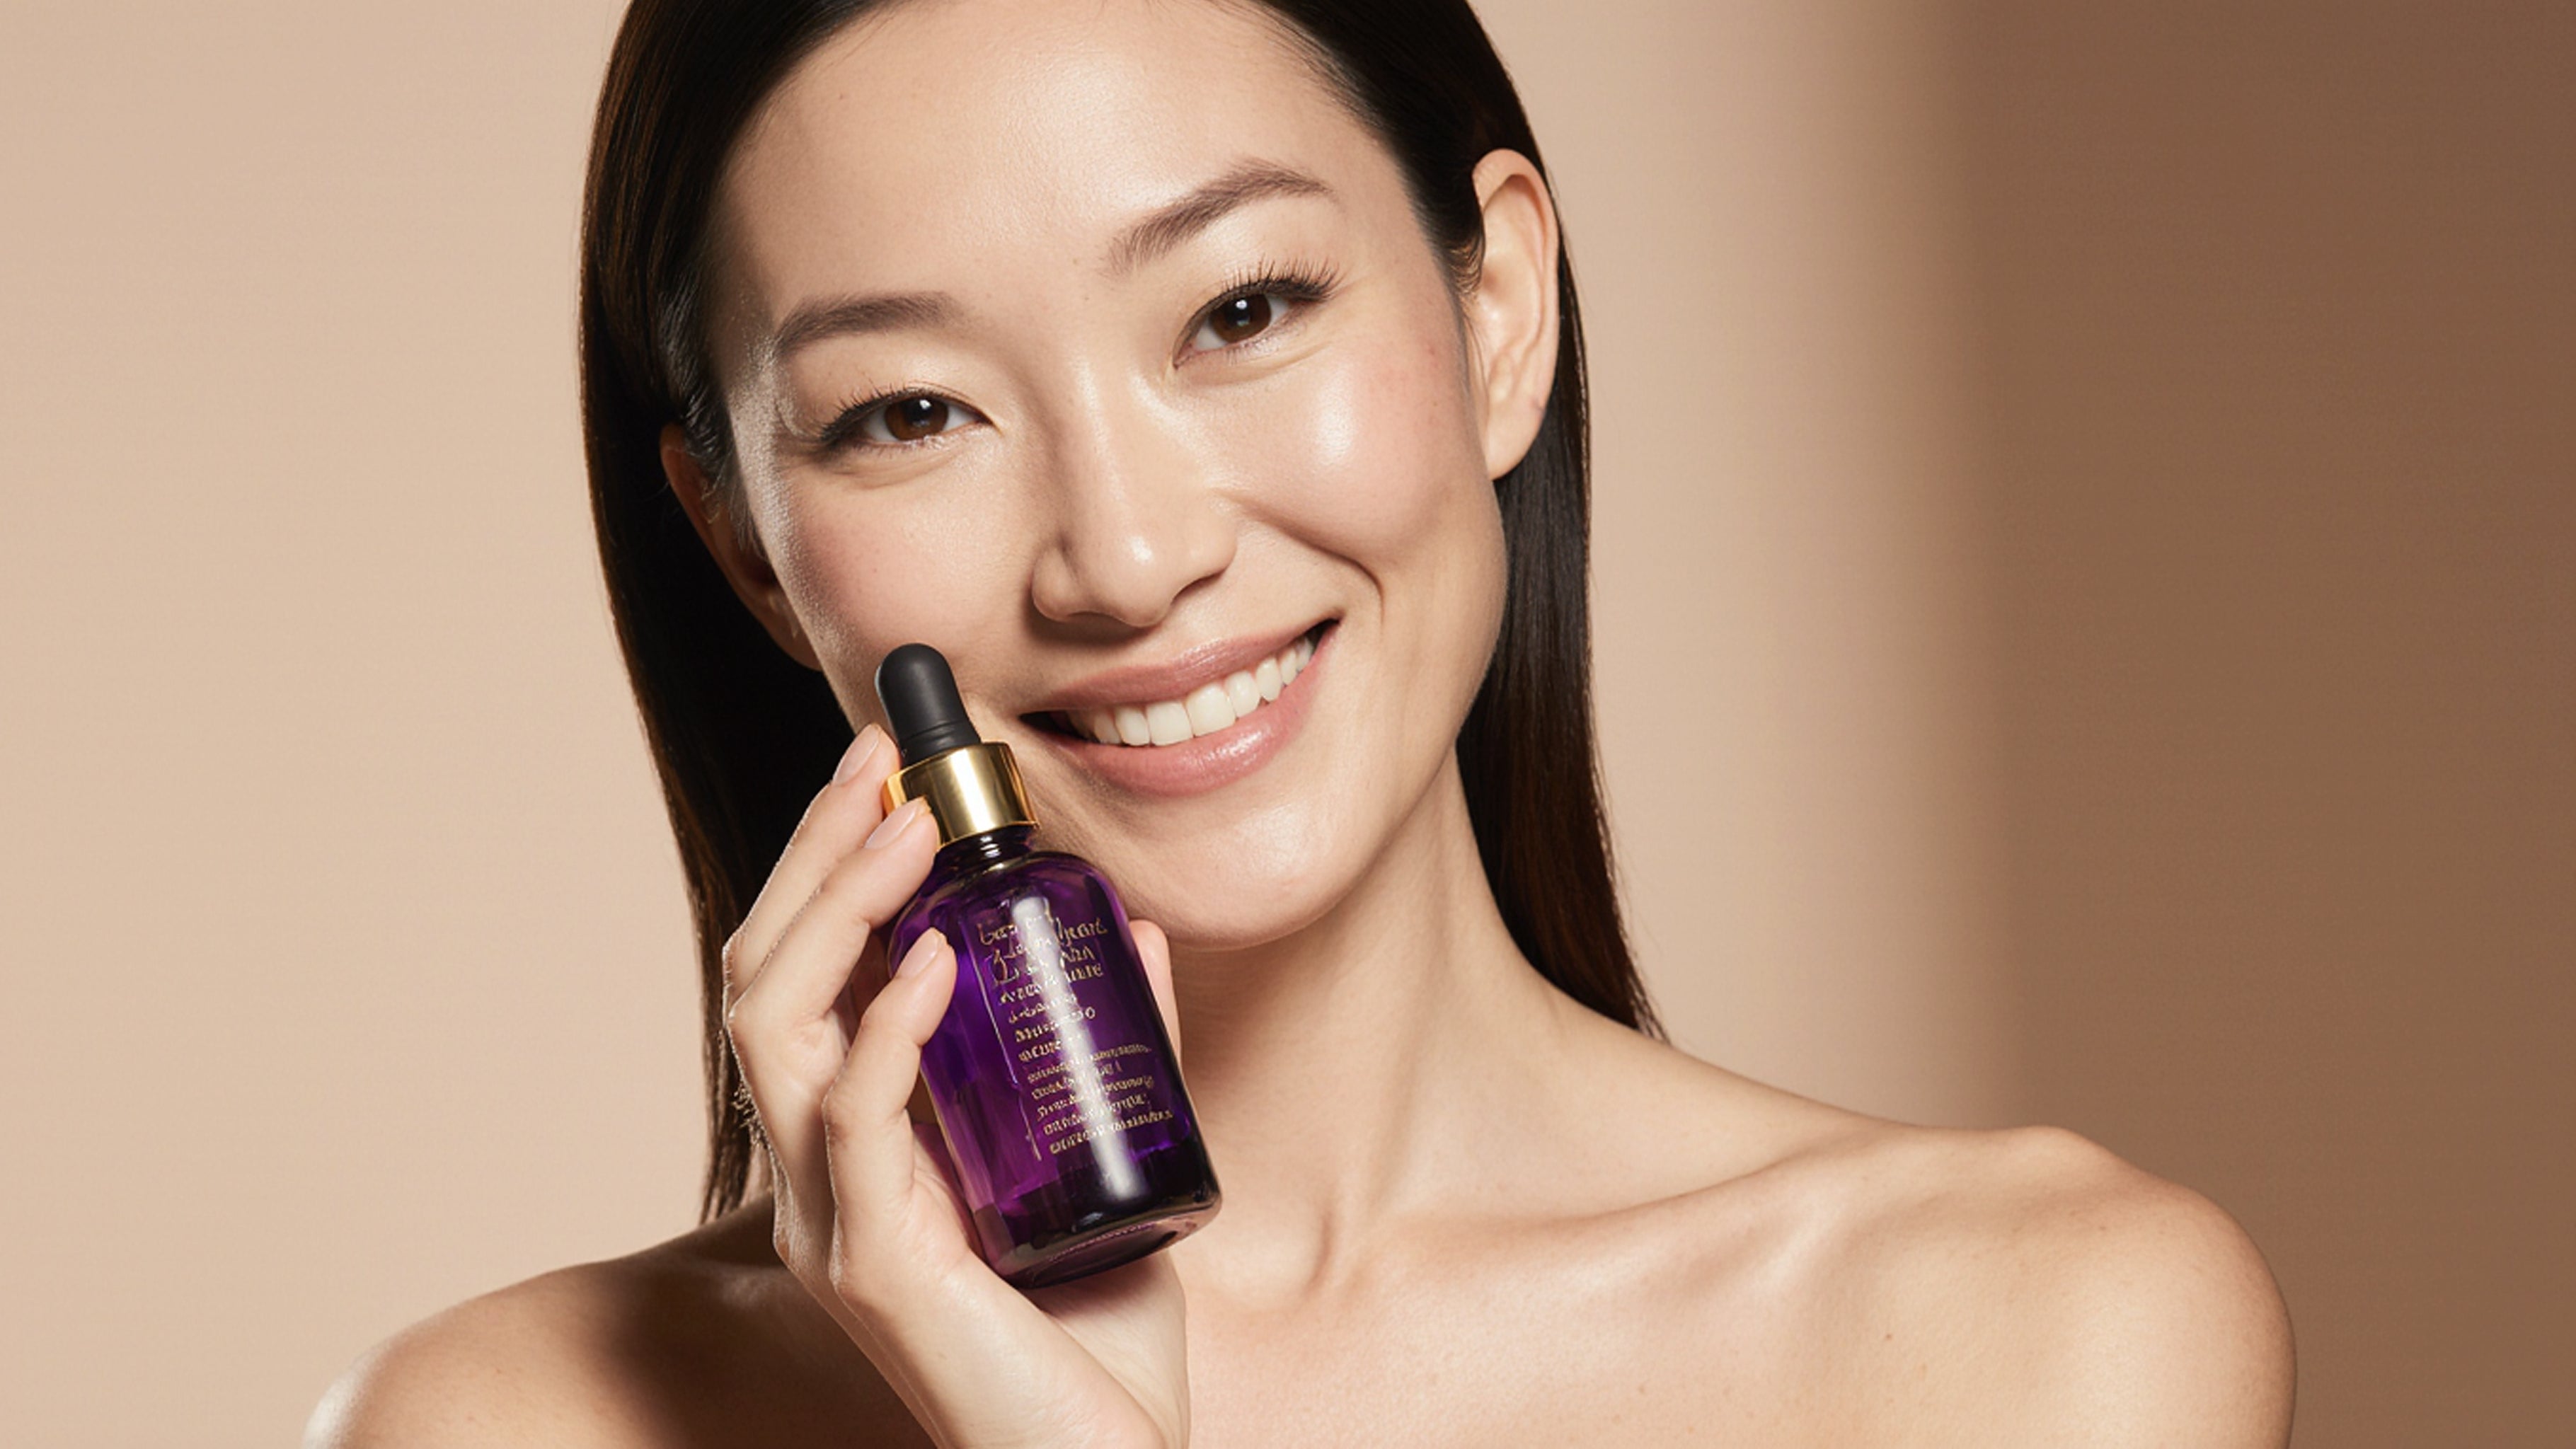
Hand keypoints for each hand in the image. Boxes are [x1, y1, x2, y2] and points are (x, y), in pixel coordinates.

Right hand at [722, 724, 1193, 1448]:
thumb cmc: (1098, 1330)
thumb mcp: (1099, 1156)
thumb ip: (1109, 1048)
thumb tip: (1138, 928)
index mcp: (851, 1146)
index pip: (800, 975)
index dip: (829, 864)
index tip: (890, 769)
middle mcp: (816, 1175)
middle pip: (763, 977)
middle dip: (817, 854)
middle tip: (885, 759)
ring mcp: (830, 1220)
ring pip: (775, 1027)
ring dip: (837, 906)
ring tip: (905, 822)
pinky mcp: (872, 1265)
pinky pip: (852, 1119)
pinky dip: (888, 1025)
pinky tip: (932, 955)